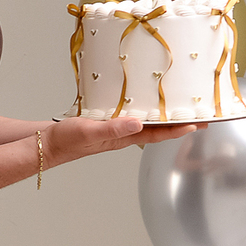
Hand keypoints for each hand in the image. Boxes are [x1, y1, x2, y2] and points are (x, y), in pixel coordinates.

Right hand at [42, 115, 199, 167]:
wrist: (47, 143)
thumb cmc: (66, 140)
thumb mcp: (90, 131)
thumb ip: (113, 129)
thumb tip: (137, 124)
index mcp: (123, 138)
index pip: (157, 134)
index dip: (178, 129)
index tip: (198, 124)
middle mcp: (123, 134)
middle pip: (157, 129)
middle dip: (177, 122)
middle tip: (198, 114)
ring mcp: (116, 130)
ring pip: (146, 122)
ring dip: (162, 116)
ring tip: (178, 106)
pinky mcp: (106, 122)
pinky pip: (131, 116)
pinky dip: (143, 110)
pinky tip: (143, 102)